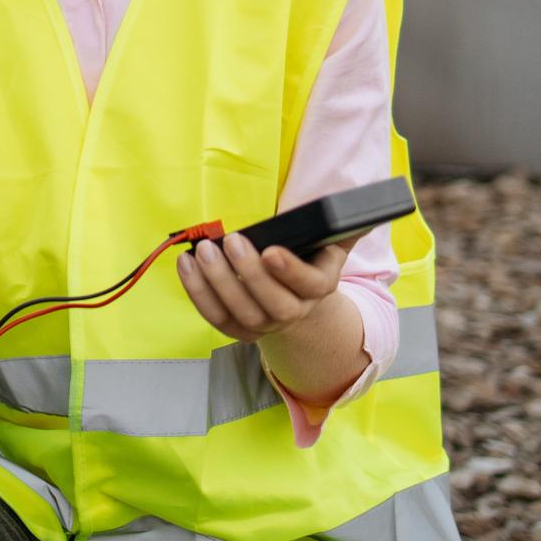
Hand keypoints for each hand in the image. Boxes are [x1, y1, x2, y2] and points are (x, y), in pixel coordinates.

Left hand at [176, 230, 349, 345]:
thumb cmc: (306, 255)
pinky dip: (198, 291)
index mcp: (320, 285)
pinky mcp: (240, 329)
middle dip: (249, 273)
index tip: (270, 251)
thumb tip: (353, 211)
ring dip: (218, 282)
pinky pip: (217, 317)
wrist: (293, 291)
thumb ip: (340, 224)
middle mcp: (296, 311)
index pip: (311, 284)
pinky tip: (186, 265)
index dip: (290, 271)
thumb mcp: (328, 237)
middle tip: (231, 242)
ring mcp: (266, 324)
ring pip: (242, 313)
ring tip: (202, 251)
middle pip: (274, 305)